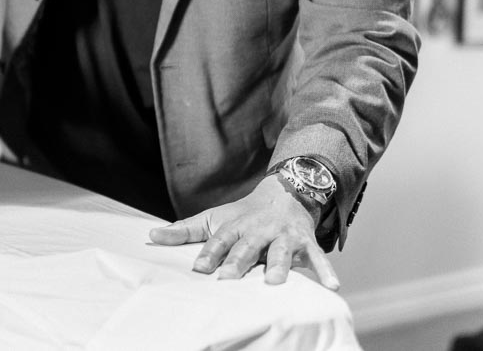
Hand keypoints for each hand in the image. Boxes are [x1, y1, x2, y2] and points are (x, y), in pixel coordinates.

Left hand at [148, 174, 339, 290]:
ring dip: (279, 266)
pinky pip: (318, 258)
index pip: (219, 240)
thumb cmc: (242, 215)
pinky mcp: (305, 243)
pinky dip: (326, 271)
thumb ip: (184, 231)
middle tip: (230, 279)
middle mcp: (258, 231)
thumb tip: (150, 235)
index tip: (199, 268)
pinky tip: (332, 287)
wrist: (283, 194)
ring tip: (274, 282)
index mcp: (235, 226)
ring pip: (280, 252)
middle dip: (239, 262)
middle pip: (247, 247)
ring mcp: (283, 237)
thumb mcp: (213, 219)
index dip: (209, 253)